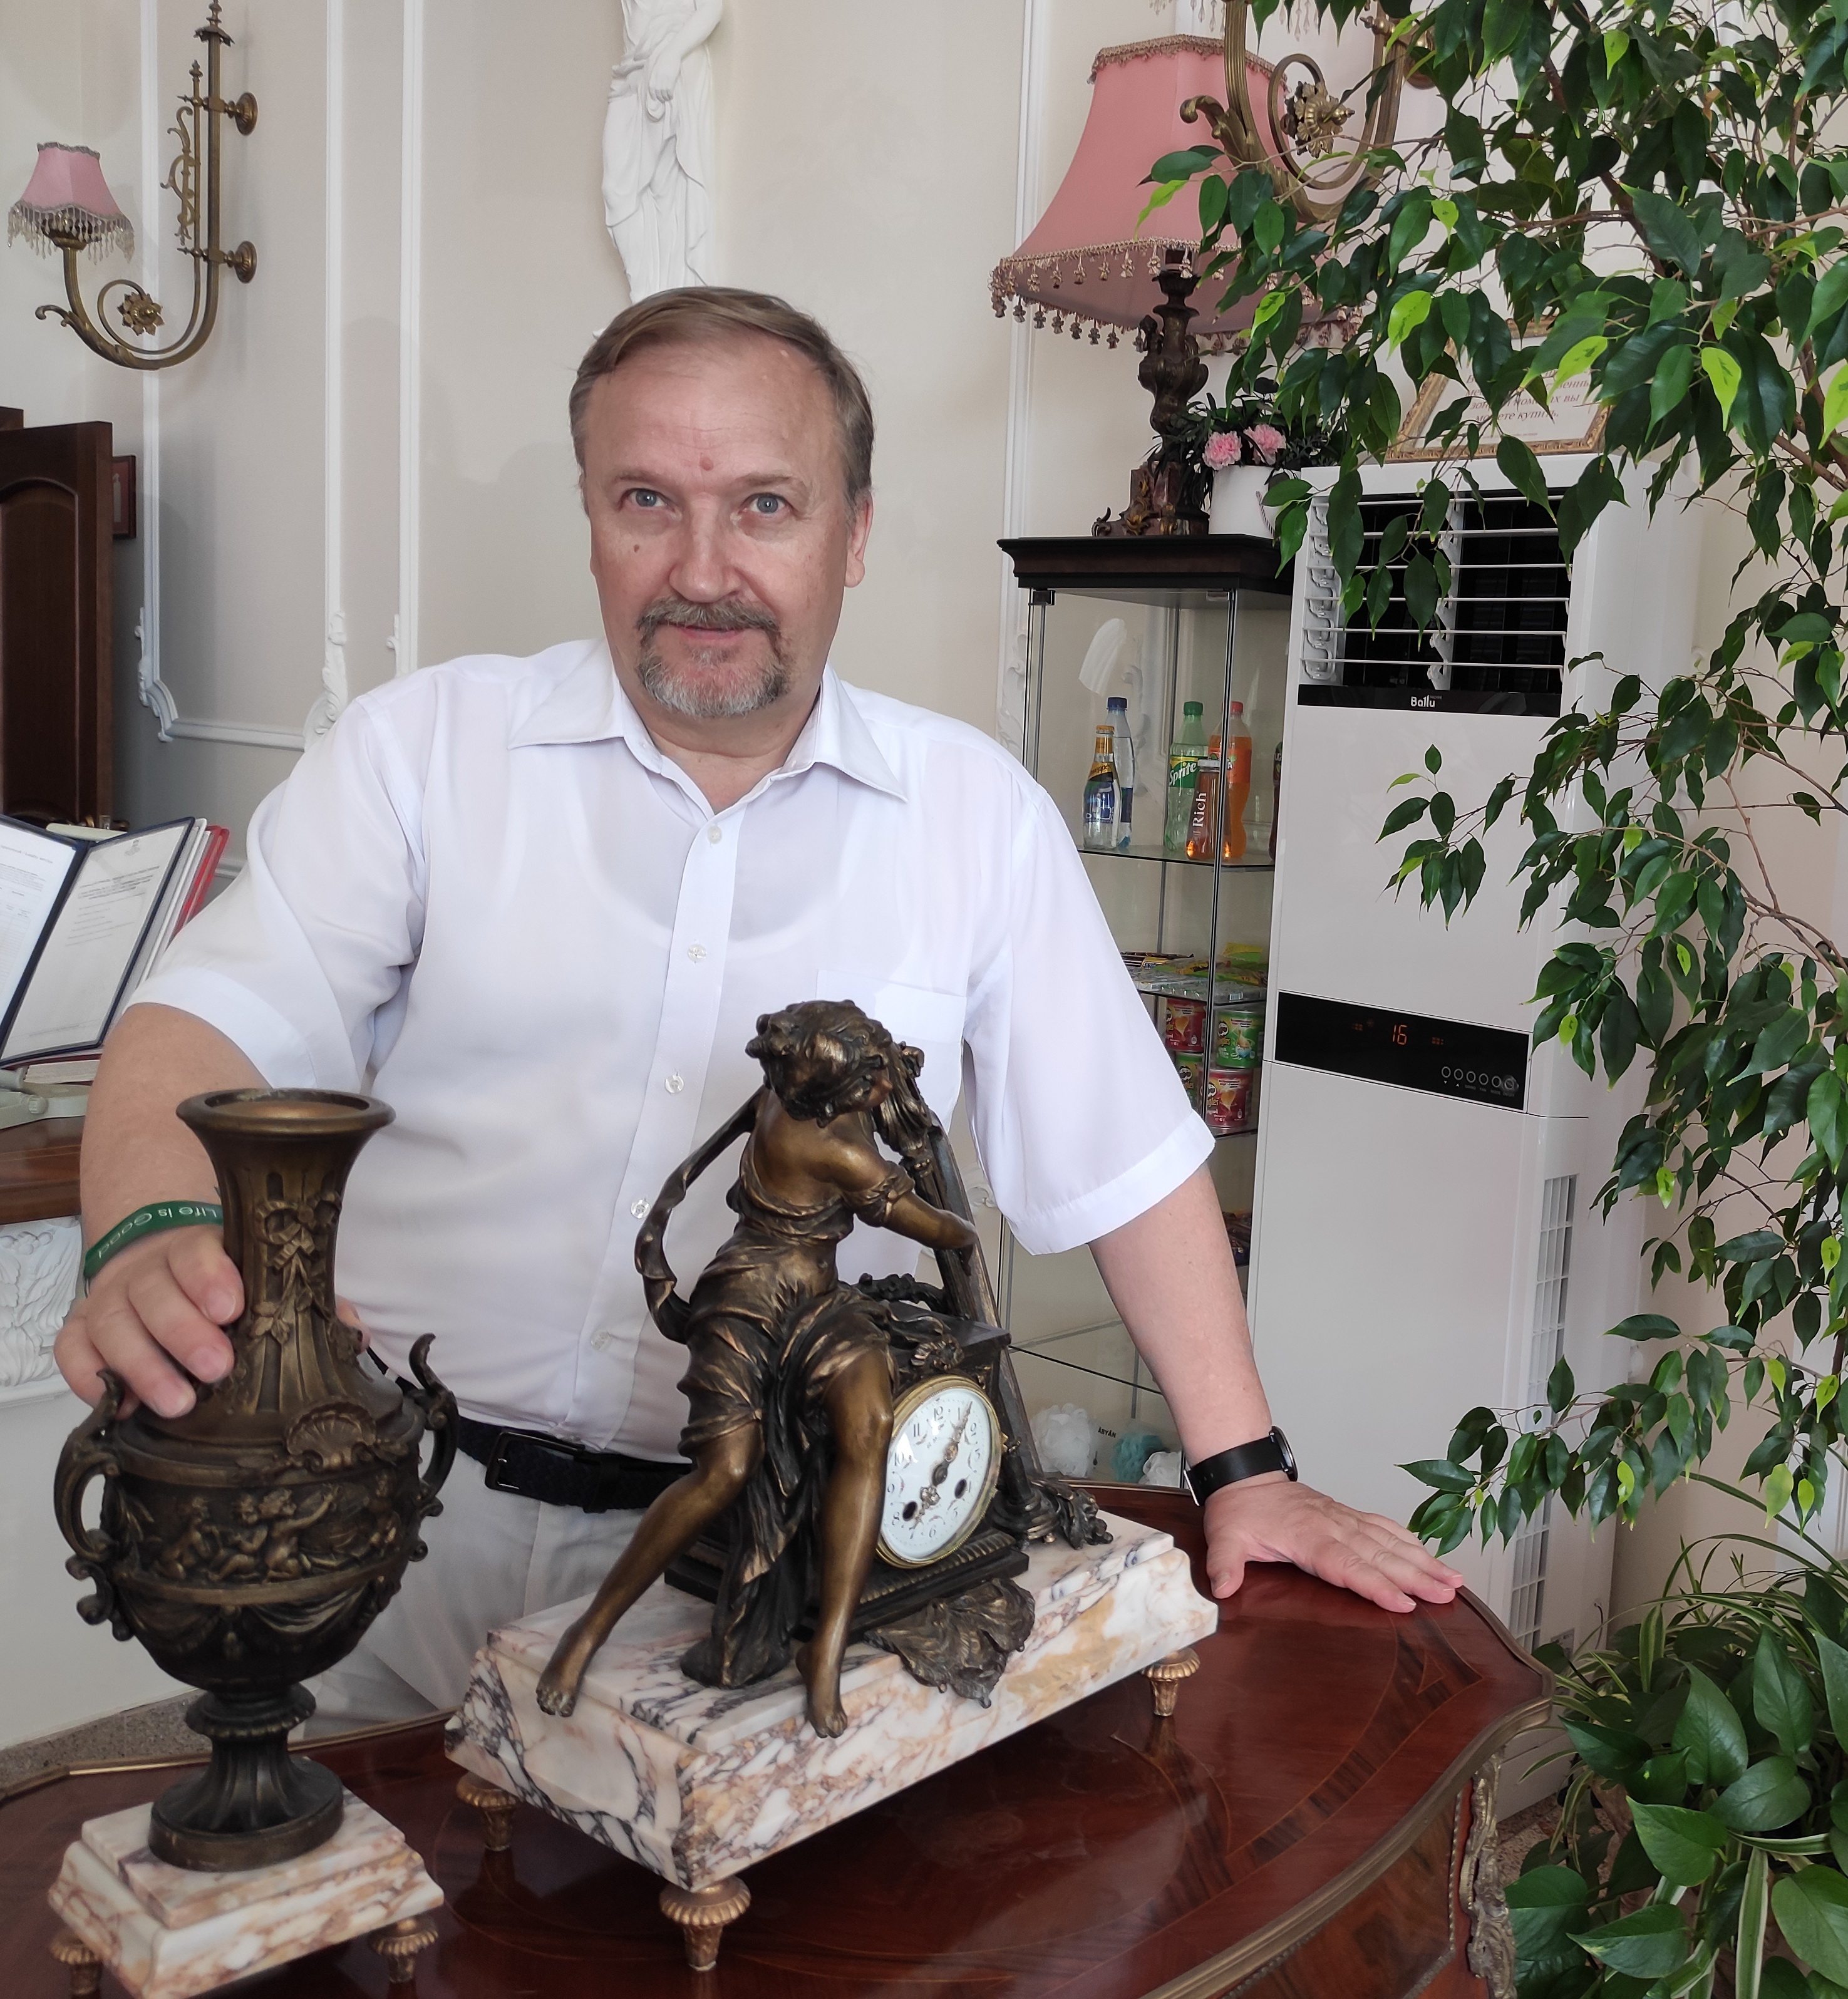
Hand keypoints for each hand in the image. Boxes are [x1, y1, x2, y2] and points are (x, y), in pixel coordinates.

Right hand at [55, 1227, 240, 1419]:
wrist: (161, 1271)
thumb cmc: (214, 1291)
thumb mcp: (240, 1280)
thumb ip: (253, 1299)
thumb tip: (272, 1342)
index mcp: (188, 1249)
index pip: (193, 1252)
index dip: (208, 1278)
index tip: (230, 1311)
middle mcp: (142, 1271)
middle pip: (153, 1293)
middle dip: (184, 1334)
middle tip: (217, 1368)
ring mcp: (107, 1299)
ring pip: (112, 1324)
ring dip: (144, 1368)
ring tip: (178, 1404)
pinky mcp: (80, 1328)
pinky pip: (71, 1350)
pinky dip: (90, 1379)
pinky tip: (122, 1406)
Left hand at [644, 52, 680, 110]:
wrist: (672, 52)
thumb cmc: (665, 58)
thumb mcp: (657, 66)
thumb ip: (655, 74)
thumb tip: (656, 83)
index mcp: (654, 73)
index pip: (651, 87)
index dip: (652, 94)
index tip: (654, 98)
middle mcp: (658, 76)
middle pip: (657, 91)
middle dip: (659, 97)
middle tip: (662, 100)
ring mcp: (665, 77)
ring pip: (663, 92)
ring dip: (665, 97)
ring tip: (667, 99)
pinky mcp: (671, 78)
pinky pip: (669, 90)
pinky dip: (670, 95)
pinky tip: (671, 96)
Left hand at [1202, 1475, 1464, 1613]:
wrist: (1245, 1477)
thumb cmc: (1238, 1511)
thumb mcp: (1224, 1537)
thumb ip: (1225, 1563)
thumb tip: (1221, 1589)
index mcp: (1308, 1537)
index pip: (1347, 1564)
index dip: (1375, 1584)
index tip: (1404, 1602)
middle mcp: (1333, 1527)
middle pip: (1380, 1555)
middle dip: (1416, 1576)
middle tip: (1448, 1594)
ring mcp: (1344, 1520)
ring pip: (1389, 1541)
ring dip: (1423, 1561)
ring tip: (1454, 1580)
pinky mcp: (1348, 1516)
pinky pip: (1384, 1528)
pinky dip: (1410, 1541)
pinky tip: (1430, 1556)